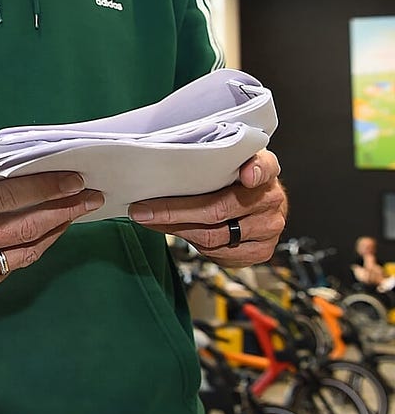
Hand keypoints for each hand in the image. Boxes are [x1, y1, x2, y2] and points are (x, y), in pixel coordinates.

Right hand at [0, 152, 103, 299]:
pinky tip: (47, 233)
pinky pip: (12, 268)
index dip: (47, 188)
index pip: (10, 196)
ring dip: (56, 231)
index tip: (74, 180)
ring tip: (74, 214)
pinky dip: (33, 249)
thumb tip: (18, 156)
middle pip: (26, 226)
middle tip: (90, 198)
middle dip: (64, 210)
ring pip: (25, 252)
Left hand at [129, 149, 286, 267]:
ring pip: (214, 234)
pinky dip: (193, 244)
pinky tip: (178, 233)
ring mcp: (269, 226)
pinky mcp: (261, 250)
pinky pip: (219, 253)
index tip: (245, 174)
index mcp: (264, 168)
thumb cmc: (234, 177)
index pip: (264, 166)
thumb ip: (208, 160)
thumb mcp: (226, 160)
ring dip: (176, 229)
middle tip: (143, 210)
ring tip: (151, 221)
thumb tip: (159, 170)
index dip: (254, 170)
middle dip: (173, 211)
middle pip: (218, 208)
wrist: (260, 202)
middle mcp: (271, 198)